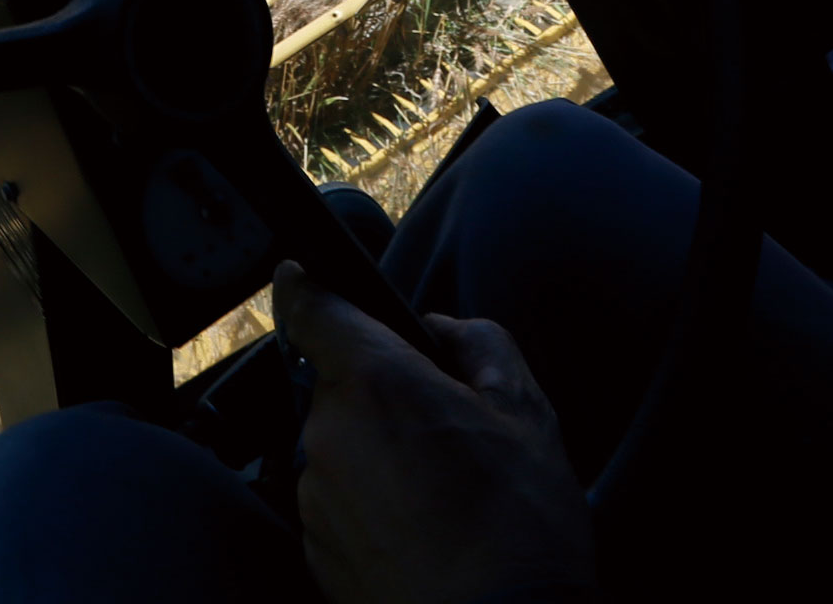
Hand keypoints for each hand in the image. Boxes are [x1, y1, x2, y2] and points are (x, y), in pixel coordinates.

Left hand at [272, 261, 593, 603]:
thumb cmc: (519, 527)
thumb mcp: (526, 413)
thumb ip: (480, 344)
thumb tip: (444, 331)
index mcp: (374, 383)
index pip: (311, 308)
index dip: (308, 286)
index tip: (305, 277)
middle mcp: (327, 435)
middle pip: (341, 388)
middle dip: (384, 397)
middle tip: (447, 432)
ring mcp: (314, 500)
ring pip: (342, 450)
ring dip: (380, 457)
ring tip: (445, 498)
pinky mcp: (315, 553)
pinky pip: (340, 505)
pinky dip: (375, 510)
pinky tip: (426, 534)